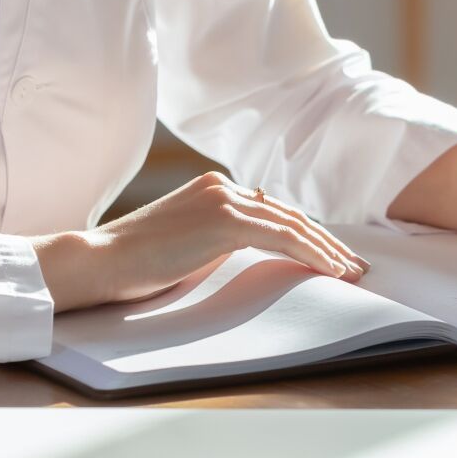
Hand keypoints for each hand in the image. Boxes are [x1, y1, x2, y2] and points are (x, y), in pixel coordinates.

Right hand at [30, 171, 370, 311]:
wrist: (102, 259)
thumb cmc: (135, 262)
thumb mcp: (185, 243)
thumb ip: (217, 238)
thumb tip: (251, 246)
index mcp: (213, 187)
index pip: (271, 209)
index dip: (304, 233)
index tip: (328, 256)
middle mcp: (222, 186)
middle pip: (288, 214)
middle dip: (325, 241)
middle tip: (354, 265)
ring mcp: (224, 199)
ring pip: (291, 224)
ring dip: (327, 249)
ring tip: (351, 272)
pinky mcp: (224, 221)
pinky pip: (282, 237)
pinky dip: (311, 253)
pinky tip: (330, 269)